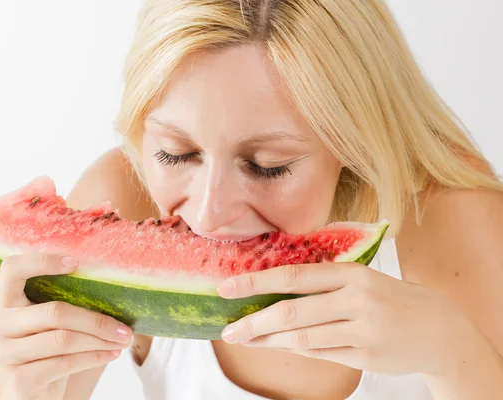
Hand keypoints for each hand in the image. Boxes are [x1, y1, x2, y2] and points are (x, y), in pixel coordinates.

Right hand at [0, 253, 132, 399]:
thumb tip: (113, 285)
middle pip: (54, 312)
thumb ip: (64, 303)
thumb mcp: (49, 324)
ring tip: (123, 340)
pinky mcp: (18, 381)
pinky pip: (65, 363)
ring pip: (63, 339)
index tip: (77, 263)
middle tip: (125, 326)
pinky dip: (94, 357)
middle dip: (96, 319)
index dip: (42, 261)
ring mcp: (3, 355)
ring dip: (100, 340)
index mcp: (2, 302)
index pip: (12, 269)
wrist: (27, 396)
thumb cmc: (45, 352)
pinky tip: (111, 354)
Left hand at [217, 262, 472, 375]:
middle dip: (254, 322)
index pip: (293, 276)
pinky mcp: (366, 355)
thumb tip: (272, 292)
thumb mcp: (361, 280)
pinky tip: (275, 347)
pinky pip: (320, 354)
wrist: (440, 330)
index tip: (226, 287)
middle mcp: (355, 299)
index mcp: (351, 273)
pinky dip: (293, 351)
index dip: (256, 281)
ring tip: (245, 340)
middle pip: (292, 312)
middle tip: (227, 330)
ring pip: (302, 338)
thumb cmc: (390, 299)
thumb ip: (323, 285)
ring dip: (268, 341)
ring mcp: (362, 329)